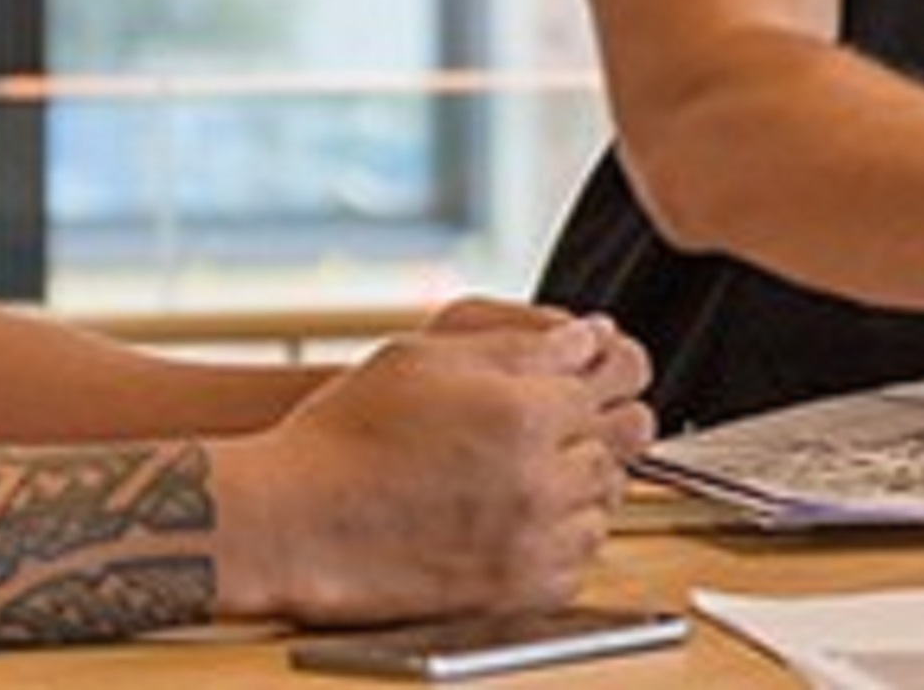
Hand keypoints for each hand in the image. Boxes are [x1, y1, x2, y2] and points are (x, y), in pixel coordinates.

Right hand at [215, 313, 656, 622]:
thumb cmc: (347, 435)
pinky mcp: (518, 587)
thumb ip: (524, 343)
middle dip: (600, 423)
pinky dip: (564, 535)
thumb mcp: (427, 356)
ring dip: (583, 480)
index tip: (589, 374)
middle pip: (627, 439)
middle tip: (562, 421)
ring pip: (607, 500)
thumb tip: (591, 336)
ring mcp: (533, 538)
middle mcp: (540, 477)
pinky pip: (581, 557)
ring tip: (529, 470)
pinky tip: (522, 516)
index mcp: (524, 410)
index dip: (604, 369)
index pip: (619, 376)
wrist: (296, 522)